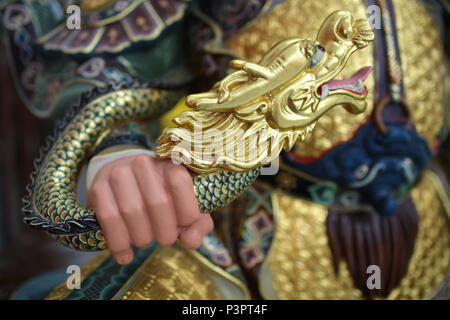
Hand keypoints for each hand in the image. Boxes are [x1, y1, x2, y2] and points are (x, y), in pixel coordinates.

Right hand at [87, 154, 213, 264]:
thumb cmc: (162, 198)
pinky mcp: (98, 188)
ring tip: (145, 242)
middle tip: (164, 239)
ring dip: (142, 238)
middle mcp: (144, 163)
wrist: (125, 181)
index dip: (186, 211)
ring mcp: (118, 173)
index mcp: (169, 164)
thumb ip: (197, 225)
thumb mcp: (185, 207)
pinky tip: (125, 255)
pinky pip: (109, 219)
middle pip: (158, 203)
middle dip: (165, 231)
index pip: (180, 182)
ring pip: (132, 212)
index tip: (184, 225)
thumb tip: (191, 241)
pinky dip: (119, 244)